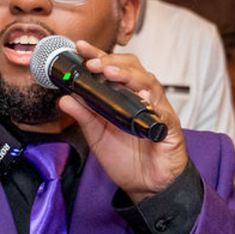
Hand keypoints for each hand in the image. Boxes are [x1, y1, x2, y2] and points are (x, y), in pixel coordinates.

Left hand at [60, 41, 187, 203]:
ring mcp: (157, 111)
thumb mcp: (97, 136)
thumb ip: (84, 116)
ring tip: (110, 73)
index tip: (80, 47)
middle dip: (112, 61)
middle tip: (93, 62)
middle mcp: (142, 98)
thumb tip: (64, 98)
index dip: (98, 55)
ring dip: (128, 75)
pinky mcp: (169, 128)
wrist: (147, 186)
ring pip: (148, 83)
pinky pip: (163, 112)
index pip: (112, 68)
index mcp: (124, 97)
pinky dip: (152, 104)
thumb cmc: (127, 159)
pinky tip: (142, 98)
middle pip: (133, 68)